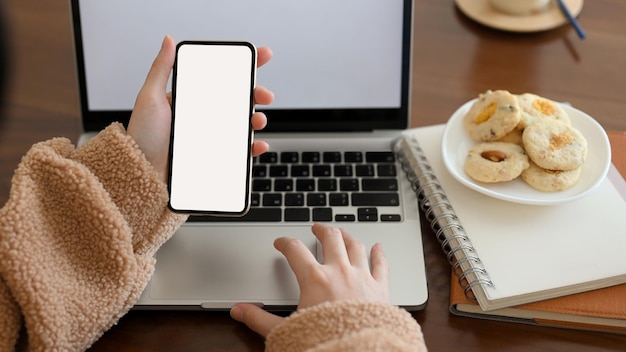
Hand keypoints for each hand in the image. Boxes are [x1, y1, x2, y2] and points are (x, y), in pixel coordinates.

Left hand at [127, 35, 273, 182]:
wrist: (142, 174)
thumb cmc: (141, 138)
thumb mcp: (150, 98)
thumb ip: (161, 68)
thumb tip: (169, 40)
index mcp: (191, 100)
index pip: (221, 78)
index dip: (244, 66)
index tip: (262, 56)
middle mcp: (203, 117)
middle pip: (238, 100)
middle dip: (257, 94)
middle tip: (264, 95)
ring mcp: (210, 137)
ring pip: (242, 124)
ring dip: (257, 119)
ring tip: (257, 121)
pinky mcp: (215, 157)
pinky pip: (239, 151)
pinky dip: (252, 147)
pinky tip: (257, 144)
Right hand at [230, 223, 389, 336]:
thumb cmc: (325, 341)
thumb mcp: (286, 330)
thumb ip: (260, 320)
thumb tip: (239, 311)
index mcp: (314, 279)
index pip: (294, 250)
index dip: (284, 242)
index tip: (281, 242)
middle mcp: (339, 271)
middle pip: (330, 238)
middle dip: (322, 230)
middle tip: (316, 228)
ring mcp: (362, 277)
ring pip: (355, 246)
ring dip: (347, 236)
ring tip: (342, 232)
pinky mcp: (380, 288)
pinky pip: (381, 265)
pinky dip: (379, 254)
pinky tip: (379, 247)